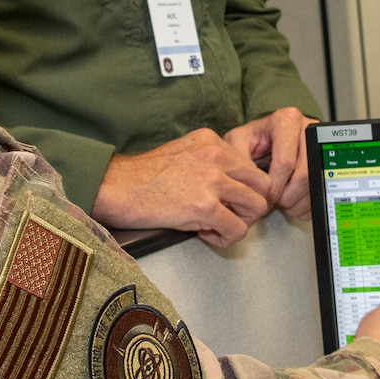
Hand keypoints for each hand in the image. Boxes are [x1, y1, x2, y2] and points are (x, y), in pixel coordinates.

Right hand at [92, 129, 274, 246]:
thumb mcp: (184, 152)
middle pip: (263, 185)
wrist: (116, 187)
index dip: (245, 189)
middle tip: (230, 216)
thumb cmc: (144, 175)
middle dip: (251, 206)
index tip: (228, 201)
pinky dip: (224, 238)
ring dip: (241, 222)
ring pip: (257, 207)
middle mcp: (217, 155)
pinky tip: (204, 234)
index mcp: (213, 141)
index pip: (252, 167)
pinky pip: (237, 229)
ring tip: (217, 226)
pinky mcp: (205, 207)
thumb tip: (233, 185)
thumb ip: (211, 162)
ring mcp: (213, 180)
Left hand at [225, 107, 316, 220]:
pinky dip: (307, 203)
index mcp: (286, 121)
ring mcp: (321, 142)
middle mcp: (308, 128)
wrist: (269, 135)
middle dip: (287, 197)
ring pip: (314, 184)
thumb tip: (252, 187)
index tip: (264, 198)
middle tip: (274, 203)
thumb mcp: (238, 142)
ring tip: (282, 203)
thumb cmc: (254, 138)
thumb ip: (240, 161)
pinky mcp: (327, 157)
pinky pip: (322, 188)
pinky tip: (294, 202)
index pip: (285, 163)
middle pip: (303, 175)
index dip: (274, 187)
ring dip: (297, 202)